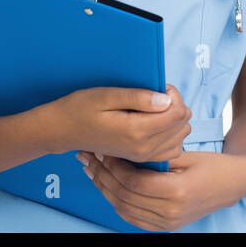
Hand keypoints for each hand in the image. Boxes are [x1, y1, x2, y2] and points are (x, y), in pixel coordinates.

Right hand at [47, 84, 190, 163]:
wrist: (62, 131)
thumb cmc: (81, 108)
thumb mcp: (107, 95)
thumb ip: (139, 98)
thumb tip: (167, 101)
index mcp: (136, 131)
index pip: (178, 113)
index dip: (174, 95)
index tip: (159, 88)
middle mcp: (143, 148)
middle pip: (183, 125)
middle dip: (176, 106)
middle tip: (156, 97)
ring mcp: (142, 156)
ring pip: (180, 137)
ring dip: (175, 120)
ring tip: (155, 109)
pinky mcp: (140, 158)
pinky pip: (171, 149)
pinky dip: (170, 135)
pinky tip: (156, 123)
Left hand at [76, 150, 245, 232]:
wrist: (233, 184)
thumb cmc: (212, 165)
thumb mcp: (186, 155)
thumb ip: (157, 157)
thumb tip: (125, 149)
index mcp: (177, 191)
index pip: (133, 181)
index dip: (114, 166)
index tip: (104, 150)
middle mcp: (171, 211)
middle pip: (125, 196)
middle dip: (104, 176)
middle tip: (90, 159)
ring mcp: (168, 222)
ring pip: (124, 209)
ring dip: (105, 190)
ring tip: (93, 172)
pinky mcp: (166, 227)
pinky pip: (132, 218)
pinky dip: (118, 203)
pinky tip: (109, 188)